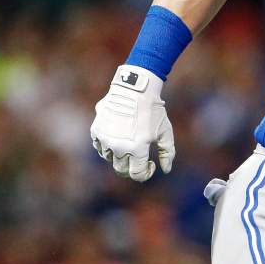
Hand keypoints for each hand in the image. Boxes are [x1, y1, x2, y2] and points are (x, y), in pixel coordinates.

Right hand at [90, 64, 174, 181]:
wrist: (135, 88)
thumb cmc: (153, 111)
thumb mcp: (165, 132)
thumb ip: (168, 153)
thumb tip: (166, 170)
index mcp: (137, 149)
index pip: (137, 174)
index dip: (146, 173)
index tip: (151, 164)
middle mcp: (119, 147)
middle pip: (122, 170)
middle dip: (132, 167)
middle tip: (139, 157)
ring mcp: (105, 139)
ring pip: (110, 158)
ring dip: (119, 156)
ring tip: (129, 143)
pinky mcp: (96, 130)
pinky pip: (99, 146)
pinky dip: (107, 146)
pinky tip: (117, 137)